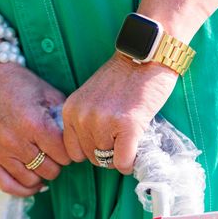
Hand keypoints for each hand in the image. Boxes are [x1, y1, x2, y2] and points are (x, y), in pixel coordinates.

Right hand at [0, 62, 71, 196]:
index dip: (69, 153)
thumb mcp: (48, 94)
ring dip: (41, 175)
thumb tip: (76, 143)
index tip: (65, 147)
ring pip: (31, 180)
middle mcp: (16, 140)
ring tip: (42, 165)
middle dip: (56, 164)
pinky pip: (8, 186)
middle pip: (49, 170)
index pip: (64, 156)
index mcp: (35, 124)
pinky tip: (32, 184)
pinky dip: (23, 190)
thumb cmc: (20, 84)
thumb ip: (63, 120)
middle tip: (53, 154)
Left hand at [62, 52, 178, 174]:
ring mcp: (103, 122)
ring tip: (131, 133)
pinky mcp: (127, 126)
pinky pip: (123, 162)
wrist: (146, 56)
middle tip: (123, 136)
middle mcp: (83, 118)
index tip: (107, 140)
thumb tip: (96, 153)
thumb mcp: (92, 99)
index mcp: (71, 111)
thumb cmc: (124, 77)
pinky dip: (131, 162)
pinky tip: (137, 147)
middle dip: (109, 153)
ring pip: (108, 161)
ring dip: (122, 154)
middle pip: (92, 158)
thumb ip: (88, 122)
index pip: (74, 152)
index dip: (93, 150)